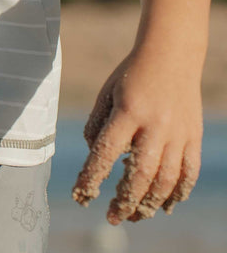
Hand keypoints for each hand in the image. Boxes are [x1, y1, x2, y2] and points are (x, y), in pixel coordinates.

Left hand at [72, 47, 201, 223]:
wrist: (171, 55)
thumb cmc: (132, 75)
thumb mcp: (107, 92)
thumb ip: (98, 123)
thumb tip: (93, 153)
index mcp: (128, 112)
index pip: (106, 152)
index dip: (92, 176)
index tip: (80, 195)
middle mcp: (155, 126)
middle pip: (139, 174)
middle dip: (124, 201)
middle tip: (111, 217)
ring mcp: (178, 134)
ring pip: (166, 180)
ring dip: (149, 204)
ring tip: (134, 216)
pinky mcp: (193, 137)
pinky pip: (187, 173)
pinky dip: (177, 194)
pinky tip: (164, 206)